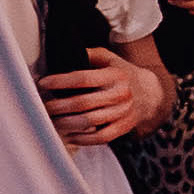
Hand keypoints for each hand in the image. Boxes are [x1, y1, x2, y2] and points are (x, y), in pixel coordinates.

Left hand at [42, 50, 170, 147]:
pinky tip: (69, 135)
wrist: (149, 94)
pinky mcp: (123, 127)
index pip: (82, 78)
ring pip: (89, 122)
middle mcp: (120, 94)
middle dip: (58, 105)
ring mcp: (123, 113)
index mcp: (115, 75)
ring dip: (66, 123)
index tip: (43, 84)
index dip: (60, 82)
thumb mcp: (109, 58)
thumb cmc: (122, 74)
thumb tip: (64, 55)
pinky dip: (82, 138)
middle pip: (83, 103)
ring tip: (52, 120)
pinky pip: (100, 137)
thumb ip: (89, 55)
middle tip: (44, 106)